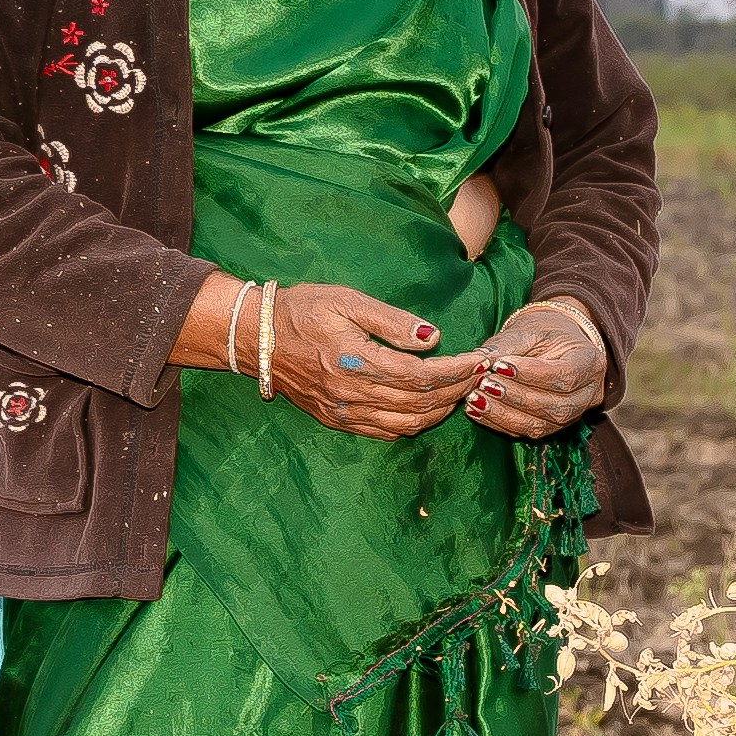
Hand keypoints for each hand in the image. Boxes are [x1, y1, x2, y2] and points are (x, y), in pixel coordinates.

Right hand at [176, 271, 488, 437]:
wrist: (257, 337)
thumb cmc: (303, 310)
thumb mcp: (348, 302)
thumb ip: (392, 322)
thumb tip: (433, 338)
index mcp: (355, 361)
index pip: (420, 376)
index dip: (455, 372)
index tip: (478, 361)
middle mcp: (350, 393)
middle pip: (419, 404)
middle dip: (455, 392)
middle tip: (477, 377)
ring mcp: (342, 412)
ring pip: (405, 425)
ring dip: (438, 412)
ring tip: (458, 393)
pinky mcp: (335, 420)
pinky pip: (383, 433)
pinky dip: (412, 425)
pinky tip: (426, 410)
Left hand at [462, 295, 613, 437]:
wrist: (555, 344)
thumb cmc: (545, 332)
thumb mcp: (529, 329)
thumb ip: (507, 345)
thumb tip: (480, 361)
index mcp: (590, 363)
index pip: (564, 376)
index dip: (531, 374)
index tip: (499, 365)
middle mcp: (588, 395)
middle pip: (555, 406)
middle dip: (515, 398)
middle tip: (484, 384)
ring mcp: (574, 416)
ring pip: (540, 426)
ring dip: (504, 414)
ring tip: (475, 398)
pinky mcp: (553, 426)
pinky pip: (527, 432)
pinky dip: (499, 423)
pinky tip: (477, 411)